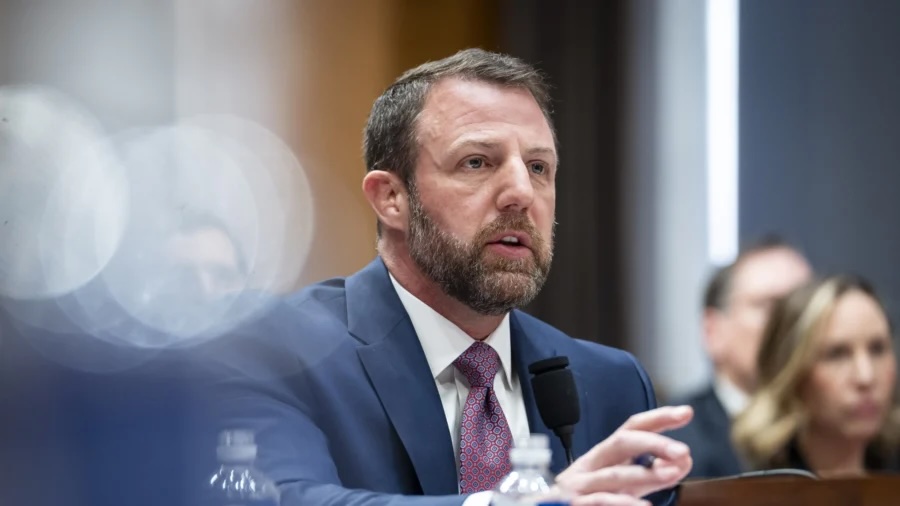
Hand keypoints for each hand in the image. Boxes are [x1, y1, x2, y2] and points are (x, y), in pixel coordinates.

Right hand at [554, 405, 693, 505]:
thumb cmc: (587, 500)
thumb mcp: (623, 486)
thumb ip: (651, 475)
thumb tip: (683, 461)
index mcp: (604, 456)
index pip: (631, 429)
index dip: (658, 418)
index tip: (685, 413)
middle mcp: (591, 465)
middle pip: (621, 443)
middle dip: (653, 443)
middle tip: (682, 451)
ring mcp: (579, 484)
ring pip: (614, 475)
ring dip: (644, 475)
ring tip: (671, 475)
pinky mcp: (571, 503)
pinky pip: (598, 501)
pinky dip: (622, 504)